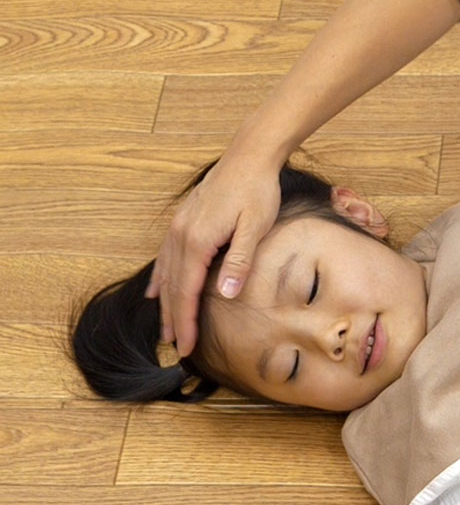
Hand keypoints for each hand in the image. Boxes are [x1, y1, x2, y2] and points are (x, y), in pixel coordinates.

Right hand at [146, 152, 282, 356]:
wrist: (249, 156)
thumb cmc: (257, 190)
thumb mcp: (255, 226)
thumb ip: (239, 260)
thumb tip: (225, 293)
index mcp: (197, 241)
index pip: (188, 292)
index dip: (187, 322)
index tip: (186, 348)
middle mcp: (180, 235)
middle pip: (173, 287)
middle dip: (174, 319)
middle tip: (176, 347)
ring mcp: (179, 227)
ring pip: (167, 273)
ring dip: (166, 303)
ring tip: (166, 328)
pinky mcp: (184, 221)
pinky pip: (166, 255)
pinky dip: (161, 277)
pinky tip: (157, 292)